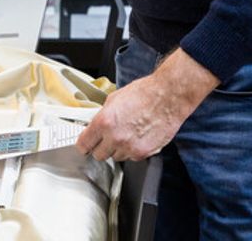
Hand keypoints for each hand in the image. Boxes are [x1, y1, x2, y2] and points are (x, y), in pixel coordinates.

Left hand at [76, 49, 218, 161]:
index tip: (84, 145)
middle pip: (99, 155)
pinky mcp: (144, 153)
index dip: (83, 145)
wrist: (168, 96)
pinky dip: (132, 150)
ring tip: (127, 134)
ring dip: (118, 149)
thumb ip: (102, 115)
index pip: (84, 144)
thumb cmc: (145, 93)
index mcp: (104, 122)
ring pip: (116, 157)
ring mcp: (130, 147)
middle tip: (106, 139)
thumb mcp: (114, 99)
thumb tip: (95, 125)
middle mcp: (115, 137)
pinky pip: (132, 157)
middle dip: (101, 147)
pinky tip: (137, 137)